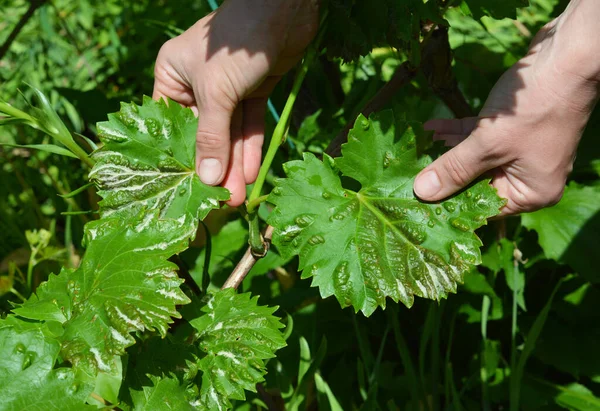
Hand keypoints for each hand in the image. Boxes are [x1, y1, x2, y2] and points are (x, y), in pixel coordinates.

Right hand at [153, 0, 318, 205]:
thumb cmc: (236, 44)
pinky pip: (249, 124)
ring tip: (237, 196)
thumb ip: (212, 138)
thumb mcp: (217, 93)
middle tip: (221, 202)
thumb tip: (207, 180)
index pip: (171, 127)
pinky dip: (251, 146)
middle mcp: (197, 85)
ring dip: (235, 164)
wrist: (282, 9)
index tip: (187, 191)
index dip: (180, 159)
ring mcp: (227, 88)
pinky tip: (252, 173)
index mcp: (172, 78)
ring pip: (229, 133)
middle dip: (215, 167)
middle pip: (204, 134)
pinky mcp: (253, 89)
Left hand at [413, 1, 599, 215]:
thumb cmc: (533, 108)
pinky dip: (458, 133)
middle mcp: (527, 176)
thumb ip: (454, 169)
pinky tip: (431, 128)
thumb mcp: (488, 144)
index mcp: (531, 192)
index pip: (482, 207)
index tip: (417, 200)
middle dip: (445, 175)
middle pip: (476, 183)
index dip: (450, 202)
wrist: (567, 56)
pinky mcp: (512, 129)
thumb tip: (422, 193)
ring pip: (475, 157)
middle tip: (410, 176)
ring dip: (447, 150)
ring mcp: (520, 151)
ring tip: (416, 150)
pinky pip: (480, 137)